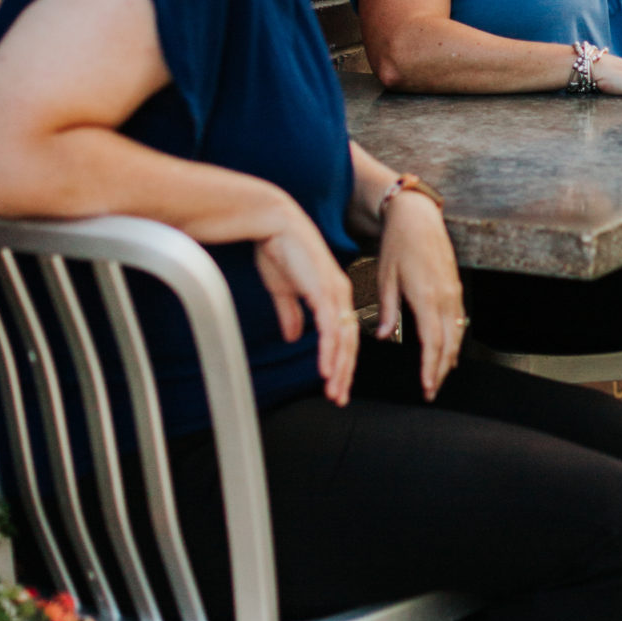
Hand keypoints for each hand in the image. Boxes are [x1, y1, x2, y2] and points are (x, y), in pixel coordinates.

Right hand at [253, 208, 359, 404]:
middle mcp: (340, 294)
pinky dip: (329, 351)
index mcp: (333, 293)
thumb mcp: (283, 290)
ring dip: (338, 368)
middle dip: (344, 372)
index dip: (340, 359)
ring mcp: (334, 292)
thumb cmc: (278, 250)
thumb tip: (293, 337)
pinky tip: (326, 371)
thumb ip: (291, 313)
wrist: (272, 224)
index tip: (335, 382)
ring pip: (343, 339)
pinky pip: (330, 328)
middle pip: (349, 342)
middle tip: (339, 397)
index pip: (343, 333)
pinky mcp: (323, 291)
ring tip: (334, 391)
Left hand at [376, 190, 467, 399]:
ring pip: (457, 333)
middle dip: (441, 370)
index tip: (427, 387)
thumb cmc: (398, 244)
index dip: (431, 368)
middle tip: (432, 391)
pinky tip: (449, 348)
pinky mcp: (455, 285)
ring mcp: (453, 291)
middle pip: (449, 343)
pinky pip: (459, 319)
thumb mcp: (385, 277)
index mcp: (425, 296)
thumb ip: (386, 310)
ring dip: (450, 357)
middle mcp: (444, 296)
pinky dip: (455, 338)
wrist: (417, 216)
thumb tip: (382, 336)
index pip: (432, 342)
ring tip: (440, 376)